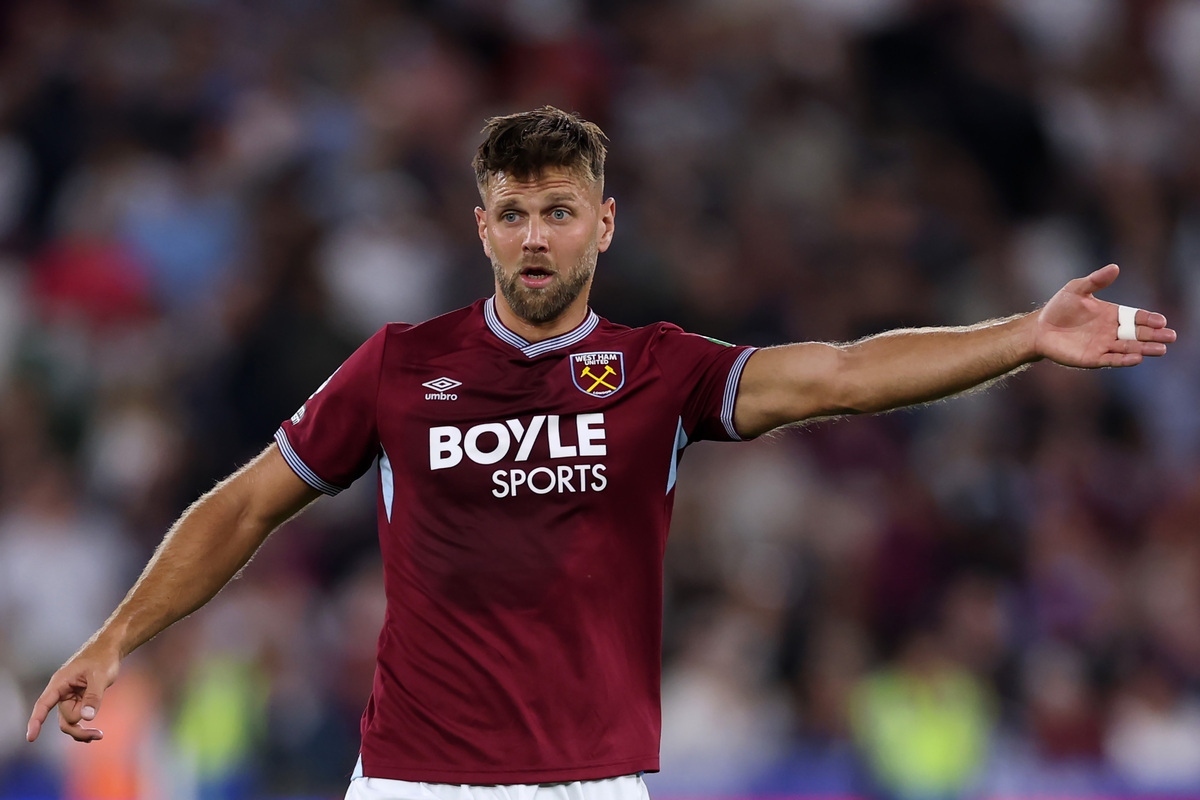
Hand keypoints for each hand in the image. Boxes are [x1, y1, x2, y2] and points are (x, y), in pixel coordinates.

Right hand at [26, 643, 119, 742]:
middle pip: (64, 719)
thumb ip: (93, 696)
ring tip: (99, 735)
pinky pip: (76, 718)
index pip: (43, 704)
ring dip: (81, 730)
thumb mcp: (101, 676)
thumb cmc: (102, 659)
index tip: (31, 737)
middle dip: (78, 729)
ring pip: (69, 721)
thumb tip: (86, 717)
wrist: (109, 650)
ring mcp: (69, 697)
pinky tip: (94, 733)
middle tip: (99, 735)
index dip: (36, 721)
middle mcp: (61, 692)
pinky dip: (83, 725)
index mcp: (60, 683)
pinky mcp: (78, 700)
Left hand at [1035, 264, 1175, 366]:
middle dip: (1155, 336)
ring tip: (1161, 350)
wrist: (1039, 329)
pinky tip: (1137, 358)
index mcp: (1112, 314)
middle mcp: (1111, 331)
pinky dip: (1125, 359)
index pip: (1135, 317)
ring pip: (1129, 348)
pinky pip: (1112, 359)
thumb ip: (1096, 281)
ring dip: (1145, 349)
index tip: (1162, 321)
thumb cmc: (1059, 308)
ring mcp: (1103, 345)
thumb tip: (1115, 267)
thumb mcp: (1077, 289)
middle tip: (1170, 337)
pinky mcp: (1093, 358)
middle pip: (1137, 334)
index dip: (1149, 319)